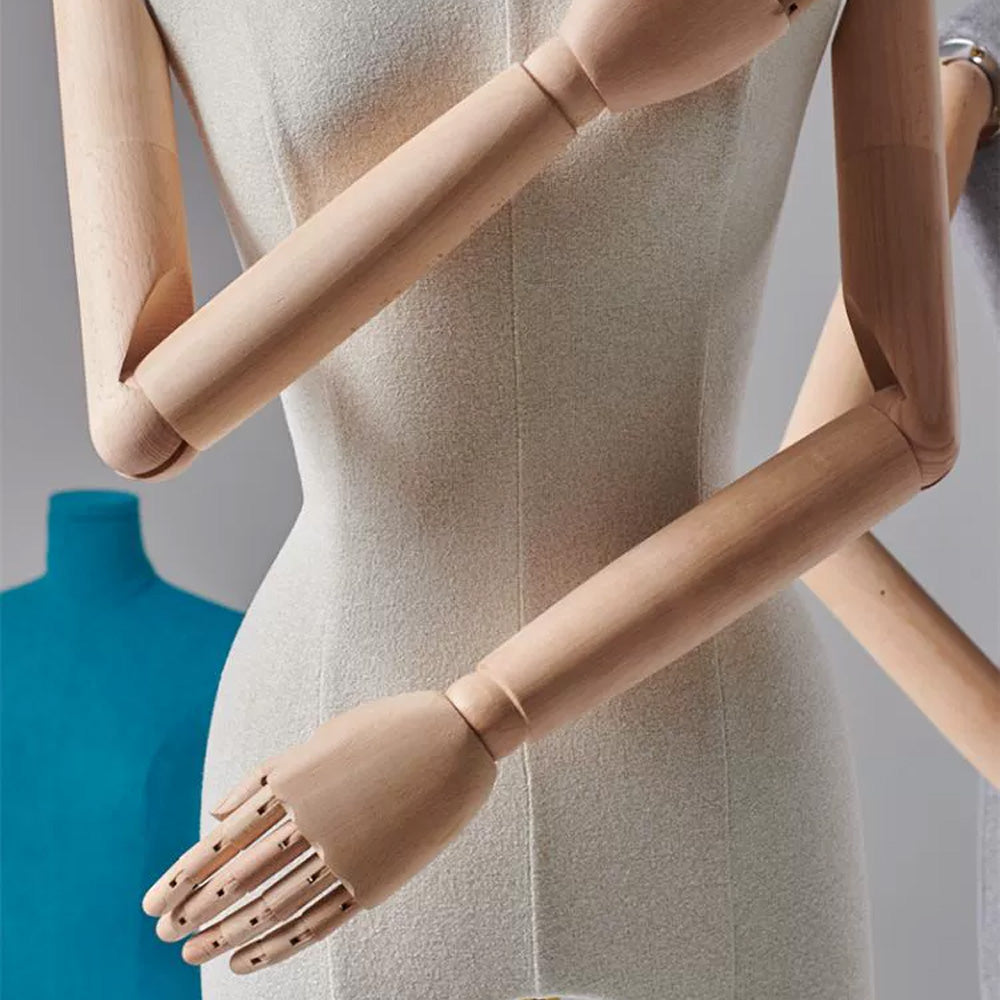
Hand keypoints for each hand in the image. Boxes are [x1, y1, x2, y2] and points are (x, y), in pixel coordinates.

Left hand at [143, 691, 496, 972]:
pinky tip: (250, 960)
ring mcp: (345, 853)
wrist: (459, 736)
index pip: (222, 842)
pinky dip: (279, 946)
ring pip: (272, 907)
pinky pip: (318, 922)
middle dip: (196, 911)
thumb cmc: (388, 728)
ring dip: (228, 935)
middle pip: (239, 879)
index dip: (183, 876)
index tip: (151, 904)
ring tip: (196, 955)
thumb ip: (267, 776)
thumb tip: (216, 815)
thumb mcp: (323, 737)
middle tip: (166, 936)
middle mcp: (311, 821)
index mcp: (293, 782)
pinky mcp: (376, 879)